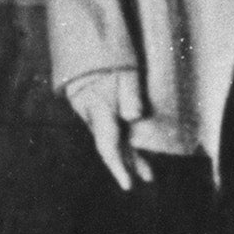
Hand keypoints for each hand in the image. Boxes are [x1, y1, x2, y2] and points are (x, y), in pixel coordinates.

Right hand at [65, 70, 154, 191]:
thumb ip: (130, 94)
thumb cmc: (106, 59)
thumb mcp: (124, 72)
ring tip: (147, 171)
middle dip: (129, 164)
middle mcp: (94, 117)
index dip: (118, 168)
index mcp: (98, 111)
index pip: (108, 146)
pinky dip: (124, 142)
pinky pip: (111, 130)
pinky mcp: (98, 109)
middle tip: (149, 177)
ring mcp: (94, 114)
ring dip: (129, 154)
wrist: (84, 48)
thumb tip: (135, 117)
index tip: (128, 185)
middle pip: (112, 147)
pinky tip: (135, 148)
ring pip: (112, 139)